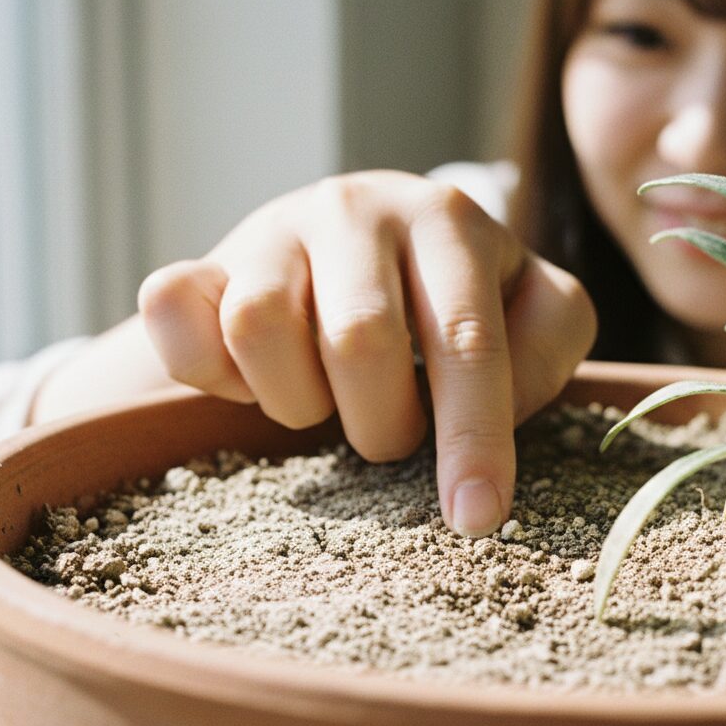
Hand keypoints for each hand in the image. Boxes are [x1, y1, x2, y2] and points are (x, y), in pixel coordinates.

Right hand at [138, 170, 596, 535]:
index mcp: (449, 222)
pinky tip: (248, 379)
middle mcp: (358, 207)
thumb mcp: (521, 308)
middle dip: (380, 422)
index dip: (473, 436)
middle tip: (390, 431)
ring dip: (298, 401)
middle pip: (358, 342)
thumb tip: (503, 401)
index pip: (465, 338)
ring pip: (261, 329)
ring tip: (327, 395)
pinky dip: (210, 372)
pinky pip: (179, 317)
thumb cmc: (441, 297)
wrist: (339, 250)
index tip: (475, 518)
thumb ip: (546, 343)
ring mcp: (274, 227)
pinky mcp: (204, 262)